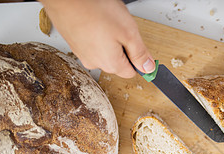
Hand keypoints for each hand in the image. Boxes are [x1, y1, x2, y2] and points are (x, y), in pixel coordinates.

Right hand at [40, 0, 154, 77]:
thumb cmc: (94, 10)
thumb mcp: (129, 33)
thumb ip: (140, 54)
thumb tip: (148, 68)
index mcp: (110, 64)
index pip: (131, 72)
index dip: (138, 59)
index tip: (139, 45)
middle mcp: (95, 63)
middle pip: (118, 62)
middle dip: (123, 47)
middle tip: (120, 28)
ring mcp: (82, 54)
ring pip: (105, 52)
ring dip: (109, 40)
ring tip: (105, 22)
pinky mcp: (75, 43)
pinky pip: (92, 43)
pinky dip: (96, 34)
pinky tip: (95, 21)